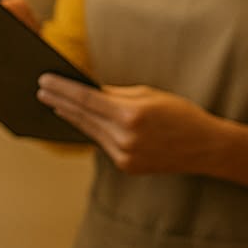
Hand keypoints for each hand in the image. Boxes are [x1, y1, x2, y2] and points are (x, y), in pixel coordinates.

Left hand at [36, 74, 220, 174]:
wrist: (206, 147)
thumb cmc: (180, 114)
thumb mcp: (149, 94)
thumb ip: (115, 93)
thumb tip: (87, 89)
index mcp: (130, 115)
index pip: (86, 99)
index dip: (62, 89)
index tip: (44, 81)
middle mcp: (124, 137)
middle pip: (83, 116)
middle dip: (60, 101)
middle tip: (41, 90)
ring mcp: (124, 155)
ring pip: (90, 131)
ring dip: (71, 116)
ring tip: (54, 103)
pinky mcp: (126, 166)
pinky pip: (102, 143)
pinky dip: (91, 130)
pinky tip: (78, 120)